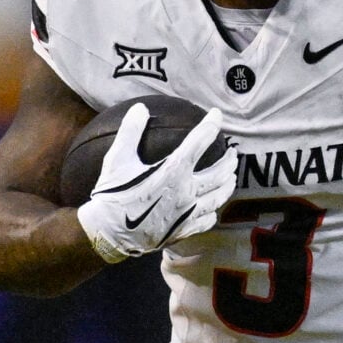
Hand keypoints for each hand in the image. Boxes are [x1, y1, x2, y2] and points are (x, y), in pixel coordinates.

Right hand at [74, 103, 238, 262]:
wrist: (109, 234)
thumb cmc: (112, 195)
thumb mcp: (117, 159)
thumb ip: (130, 131)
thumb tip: (140, 108)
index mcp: (173, 170)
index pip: (200, 141)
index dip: (211, 124)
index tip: (217, 115)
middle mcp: (186, 191)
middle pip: (219, 173)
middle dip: (229, 161)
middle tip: (233, 153)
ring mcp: (187, 213)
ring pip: (218, 198)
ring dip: (228, 185)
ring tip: (232, 178)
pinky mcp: (182, 230)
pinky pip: (206, 222)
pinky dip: (213, 214)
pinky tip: (213, 211)